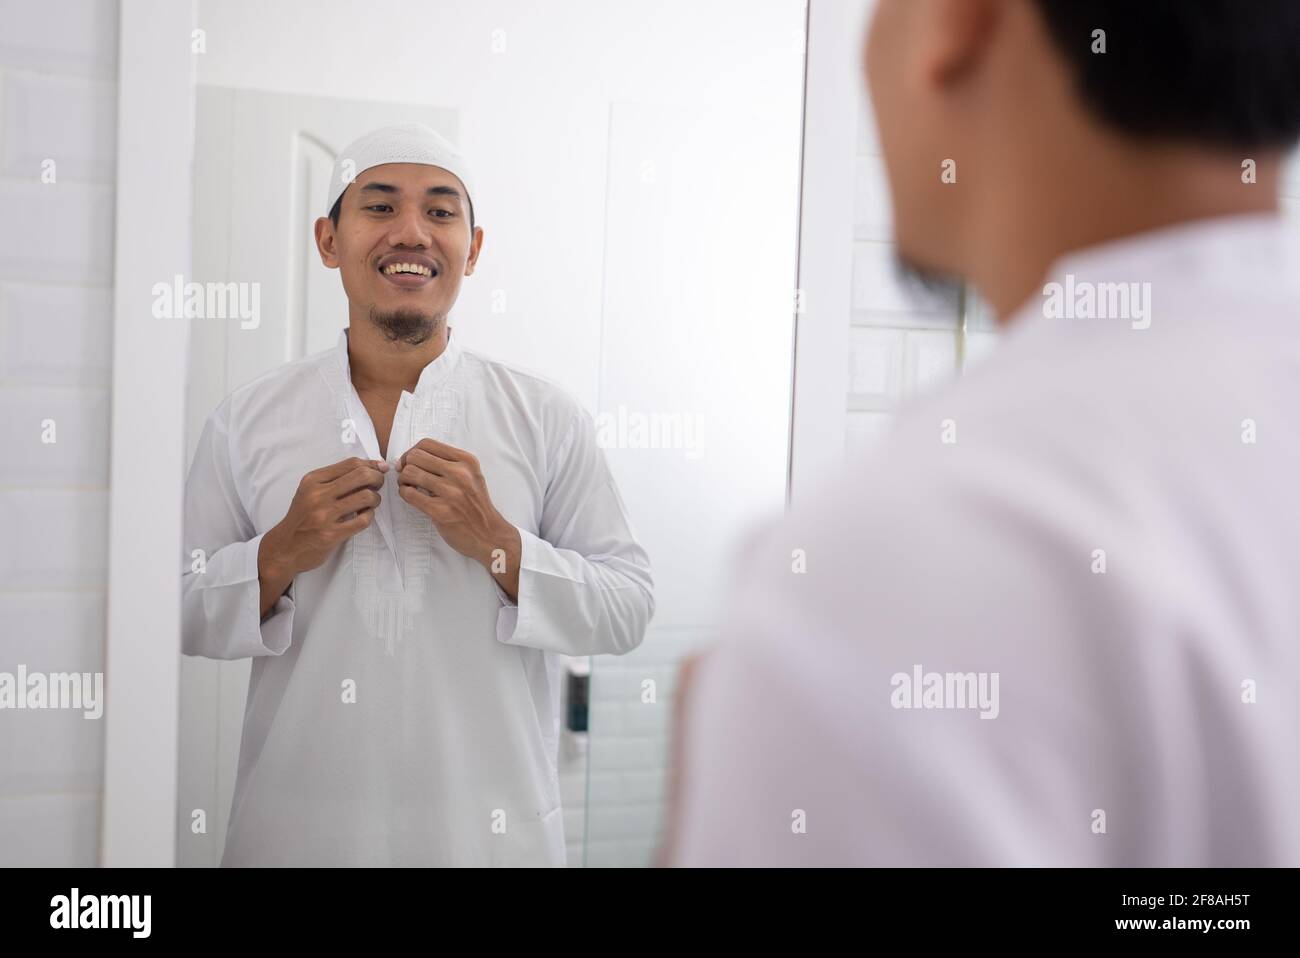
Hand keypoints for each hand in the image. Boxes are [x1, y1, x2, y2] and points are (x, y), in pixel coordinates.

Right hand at [258, 456, 387, 614]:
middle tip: (377, 486)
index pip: (351, 463)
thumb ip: (337, 479)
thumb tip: (375, 466)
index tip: (379, 470)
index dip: (371, 465)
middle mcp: (317, 495)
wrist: (285, 547)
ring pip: (366, 496)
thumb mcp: (311, 491)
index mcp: (313, 480)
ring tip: (370, 504)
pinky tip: (363, 516)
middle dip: (377, 479)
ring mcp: (324, 515)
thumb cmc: (303, 517)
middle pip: (362, 475)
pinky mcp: (331, 534)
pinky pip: (363, 520)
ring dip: (375, 499)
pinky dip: (369, 516)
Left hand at [396, 439, 518, 573]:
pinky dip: (404, 493)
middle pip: (415, 456)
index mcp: (467, 461)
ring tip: (409, 487)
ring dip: (403, 480)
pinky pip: (409, 494)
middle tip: (407, 476)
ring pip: (410, 473)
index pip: (427, 444)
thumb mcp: (471, 476)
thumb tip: (410, 457)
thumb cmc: (476, 505)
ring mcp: (450, 493)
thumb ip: (448, 464)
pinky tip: (411, 497)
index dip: (412, 451)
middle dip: (405, 465)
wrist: (489, 535)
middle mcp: (460, 473)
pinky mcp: (440, 511)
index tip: (410, 462)